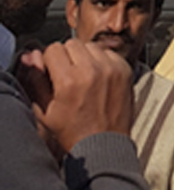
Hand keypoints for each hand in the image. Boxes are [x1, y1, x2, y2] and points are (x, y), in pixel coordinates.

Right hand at [19, 40, 134, 151]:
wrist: (104, 145)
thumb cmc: (73, 132)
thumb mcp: (45, 112)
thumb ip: (37, 81)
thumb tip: (32, 56)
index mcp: (69, 81)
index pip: (53, 49)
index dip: (50, 60)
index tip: (52, 71)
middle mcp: (92, 70)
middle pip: (72, 44)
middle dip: (66, 57)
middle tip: (67, 75)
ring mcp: (111, 68)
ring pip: (91, 46)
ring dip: (85, 57)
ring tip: (83, 77)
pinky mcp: (125, 69)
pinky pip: (109, 53)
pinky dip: (102, 61)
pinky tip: (98, 78)